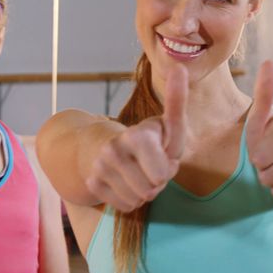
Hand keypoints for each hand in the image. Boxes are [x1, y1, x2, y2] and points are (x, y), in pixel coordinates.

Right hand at [87, 65, 186, 211]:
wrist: (106, 146)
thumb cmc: (150, 138)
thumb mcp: (168, 123)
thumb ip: (176, 101)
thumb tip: (180, 66)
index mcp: (135, 136)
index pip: (162, 174)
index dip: (168, 169)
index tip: (161, 151)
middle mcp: (112, 151)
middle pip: (153, 190)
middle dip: (158, 181)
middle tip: (152, 164)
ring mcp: (99, 168)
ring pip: (138, 200)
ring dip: (145, 191)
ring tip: (140, 172)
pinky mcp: (92, 184)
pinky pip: (125, 206)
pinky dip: (130, 199)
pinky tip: (126, 182)